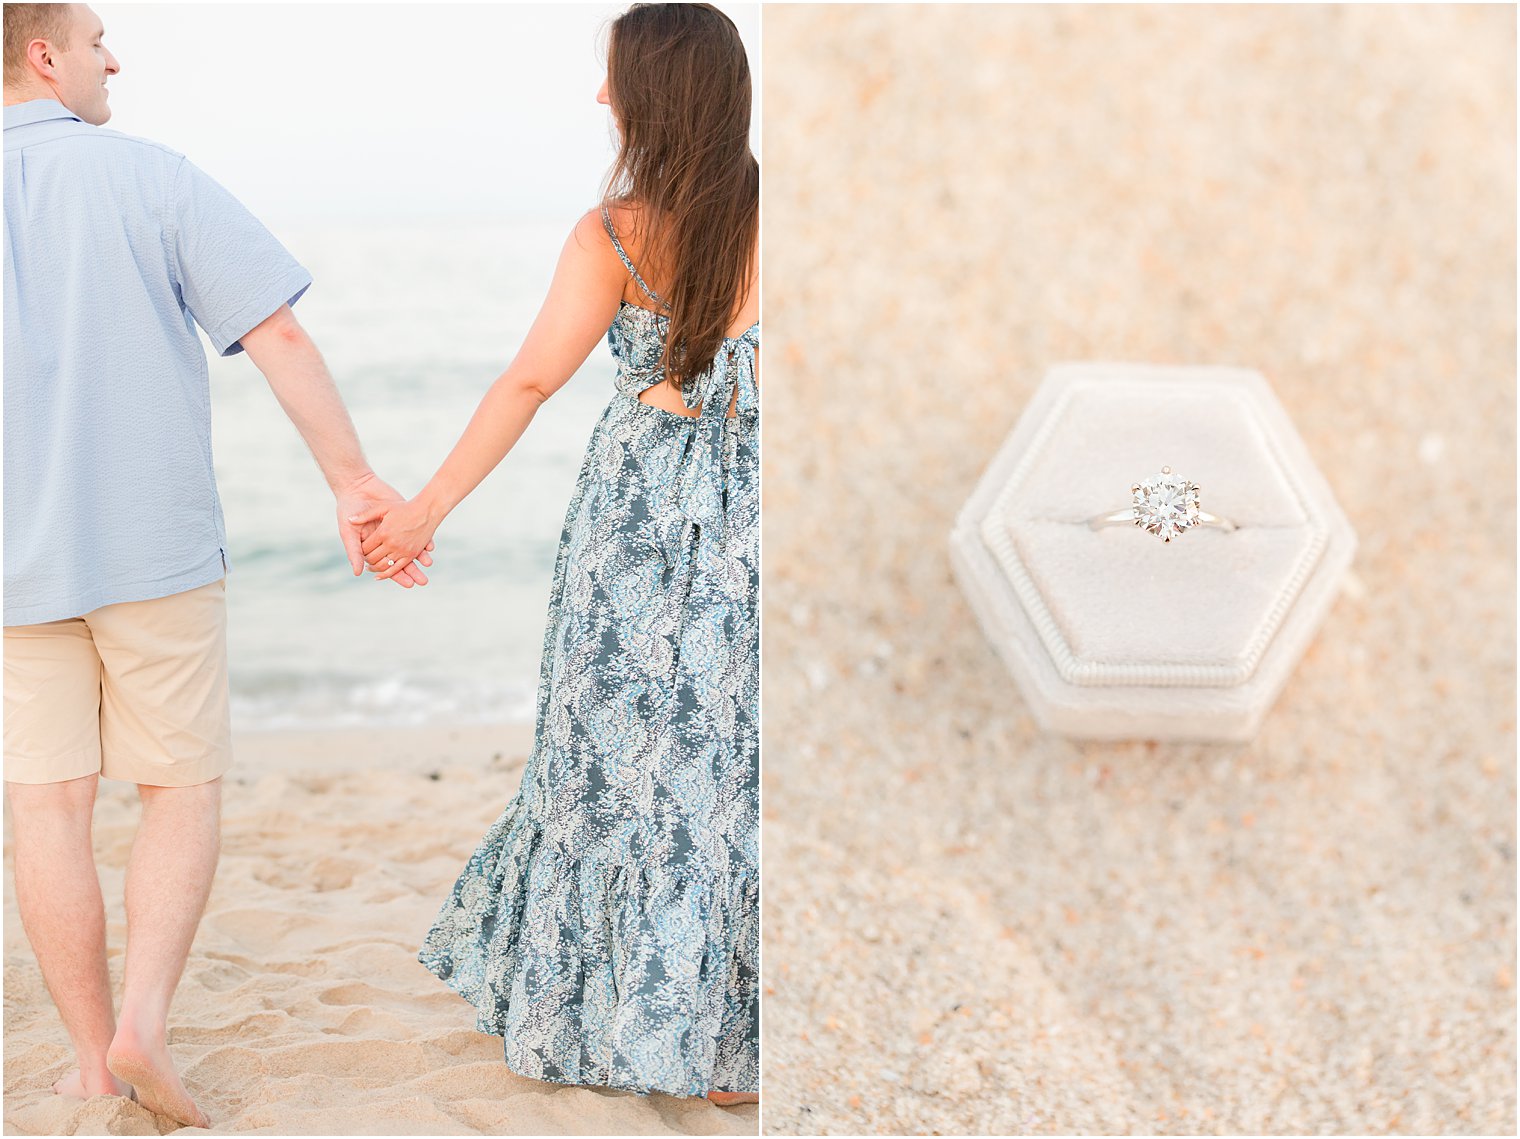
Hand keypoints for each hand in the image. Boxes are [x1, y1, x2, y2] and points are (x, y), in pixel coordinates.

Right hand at [335, 473, 433, 587]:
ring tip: (429, 564)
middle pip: (401, 561)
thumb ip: (354, 552)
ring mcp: (395, 531)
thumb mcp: (349, 532)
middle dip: (412, 572)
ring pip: (410, 549)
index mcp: (373, 549)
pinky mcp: (402, 520)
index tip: (409, 583)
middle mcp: (386, 542)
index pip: (387, 567)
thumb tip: (358, 573)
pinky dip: (423, 540)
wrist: (357, 487)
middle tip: (423, 581)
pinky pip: (416, 533)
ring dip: (420, 557)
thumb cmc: (348, 510)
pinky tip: (430, 547)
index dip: (397, 575)